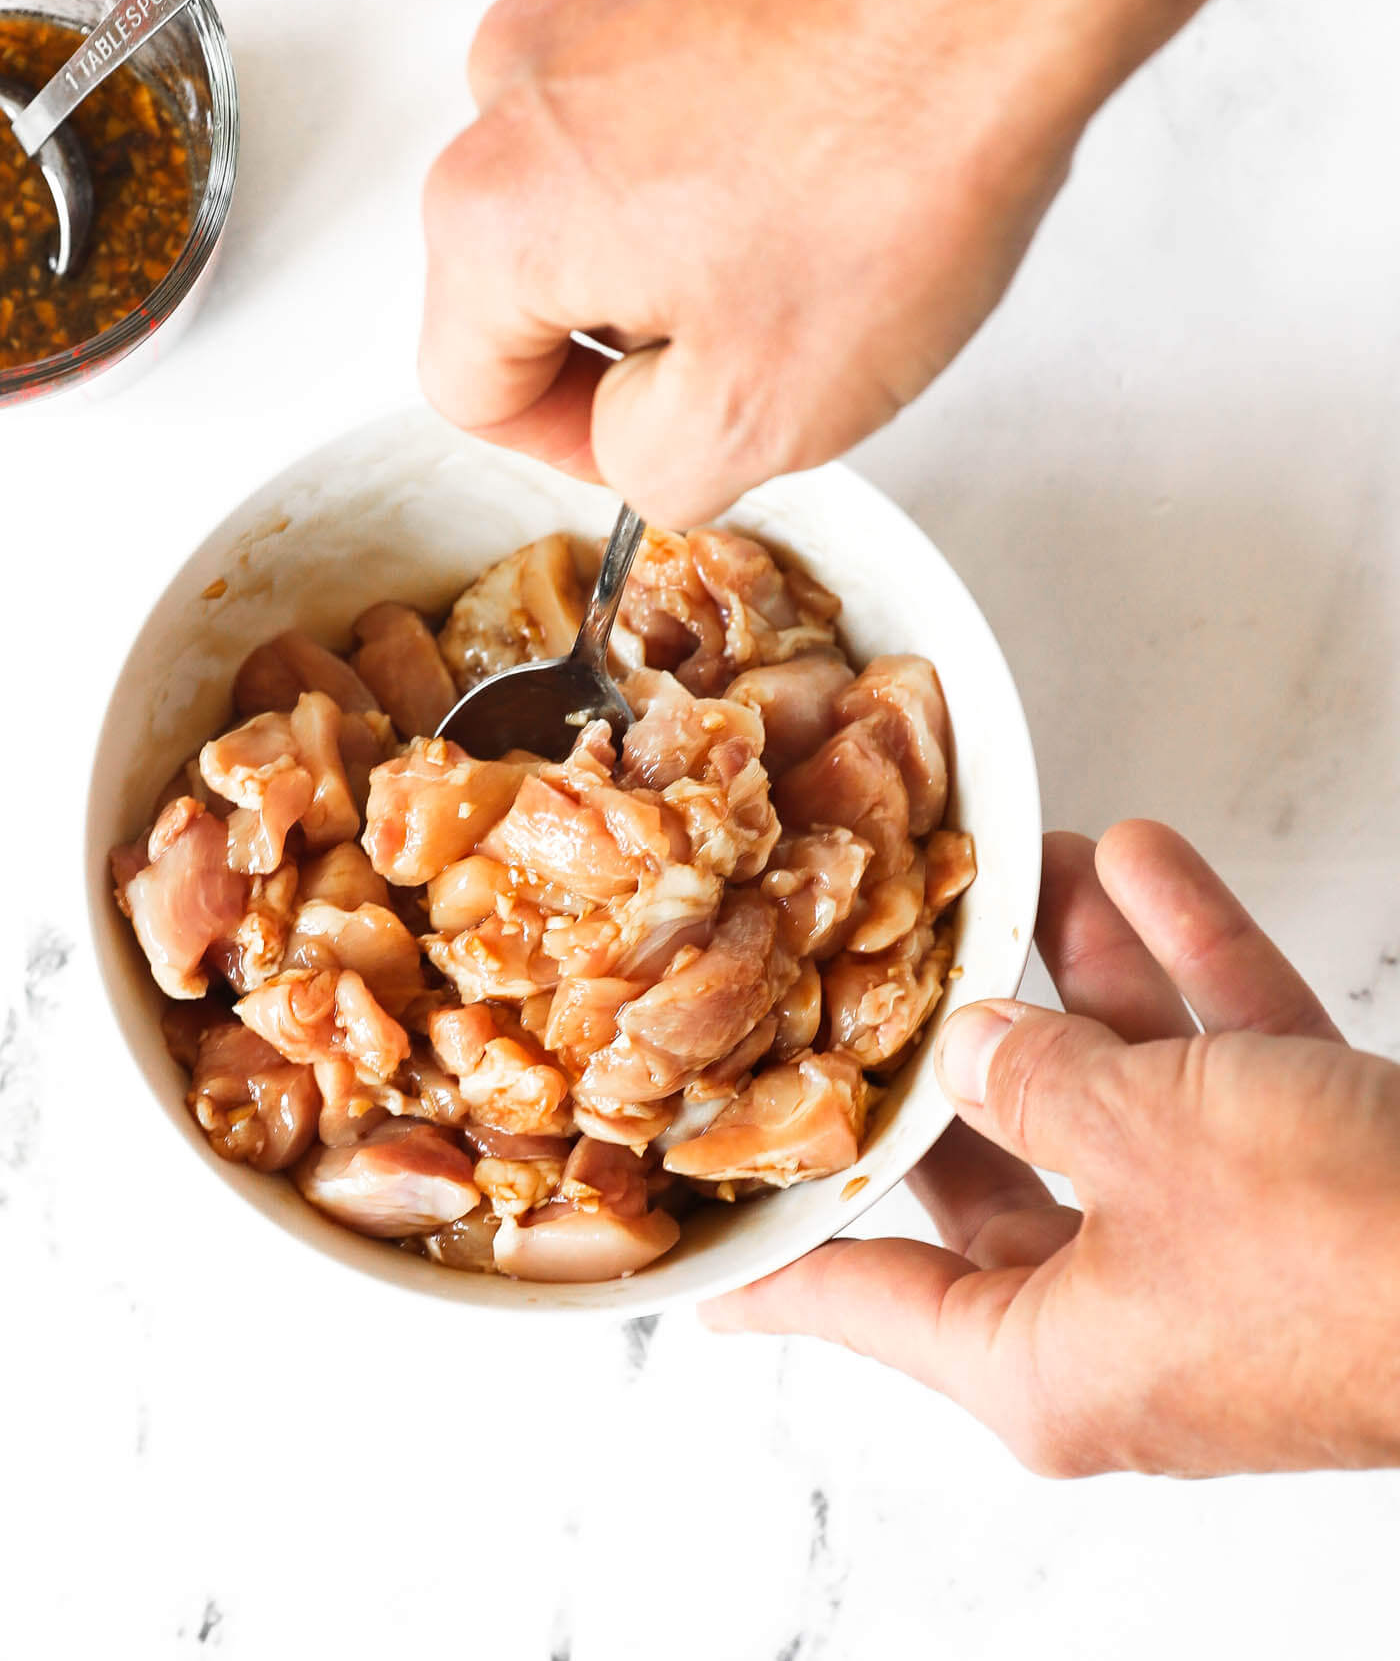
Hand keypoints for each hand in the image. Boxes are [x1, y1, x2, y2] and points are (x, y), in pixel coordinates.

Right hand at [420, 0, 1108, 521]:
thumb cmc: (900, 160)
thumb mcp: (766, 415)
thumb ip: (649, 467)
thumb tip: (634, 435)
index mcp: (495, 208)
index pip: (469, 384)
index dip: (569, 446)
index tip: (661, 440)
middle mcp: (511, 72)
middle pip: (534, 263)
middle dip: (643, 322)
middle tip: (777, 330)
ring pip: (605, 156)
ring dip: (690, 212)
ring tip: (822, 210)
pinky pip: (673, 54)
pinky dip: (735, 108)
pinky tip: (835, 119)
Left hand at [705, 822, 1399, 1476]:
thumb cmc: (1346, 1254)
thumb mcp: (1146, 1140)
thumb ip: (1037, 1080)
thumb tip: (980, 1049)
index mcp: (1047, 1359)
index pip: (867, 1301)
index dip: (780, 1262)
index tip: (707, 1248)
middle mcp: (1125, 1317)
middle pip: (993, 1169)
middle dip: (961, 1040)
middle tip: (892, 953)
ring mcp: (1222, 1254)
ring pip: (1118, 1096)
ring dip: (1081, 970)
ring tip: (1029, 858)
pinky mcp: (1309, 1191)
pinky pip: (1222, 1069)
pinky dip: (1187, 968)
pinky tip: (1147, 857)